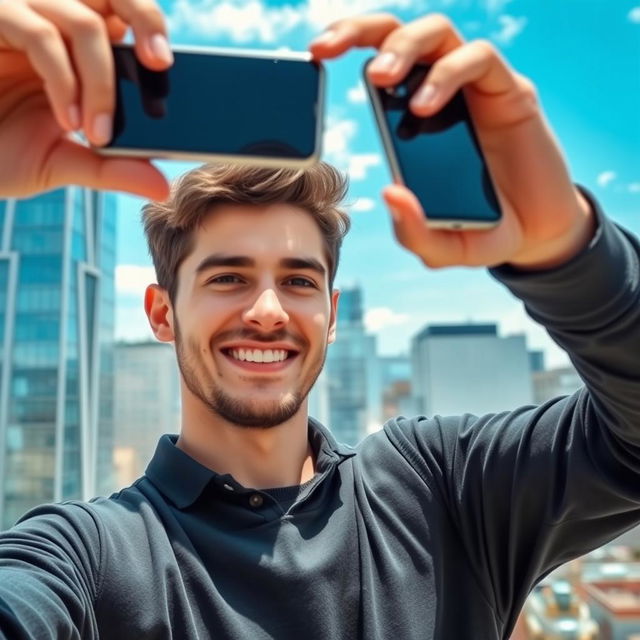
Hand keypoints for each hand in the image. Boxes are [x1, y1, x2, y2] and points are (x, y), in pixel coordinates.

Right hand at [0, 0, 171, 199]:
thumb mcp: (64, 163)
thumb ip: (113, 169)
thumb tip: (163, 186)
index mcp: (76, 49)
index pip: (123, 16)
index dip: (150, 26)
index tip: (167, 64)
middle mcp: (50, 22)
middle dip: (144, 19)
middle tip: (158, 63)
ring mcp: (17, 17)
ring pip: (81, 20)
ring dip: (101, 82)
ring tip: (98, 133)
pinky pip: (39, 33)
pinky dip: (63, 80)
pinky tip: (66, 120)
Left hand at [310, 14, 594, 269]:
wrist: (539, 232)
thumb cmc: (483, 231)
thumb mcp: (443, 246)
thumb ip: (414, 232)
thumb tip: (389, 194)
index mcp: (411, 120)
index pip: (377, 64)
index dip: (346, 47)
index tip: (313, 57)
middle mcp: (440, 94)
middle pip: (396, 34)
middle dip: (357, 30)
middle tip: (325, 48)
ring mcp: (475, 90)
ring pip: (437, 32)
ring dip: (402, 47)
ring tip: (380, 79)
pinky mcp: (510, 92)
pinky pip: (479, 59)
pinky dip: (448, 74)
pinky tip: (427, 107)